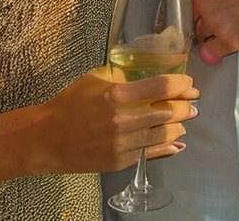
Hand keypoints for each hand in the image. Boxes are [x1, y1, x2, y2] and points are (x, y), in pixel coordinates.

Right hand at [29, 68, 198, 174]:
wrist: (45, 139)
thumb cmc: (68, 105)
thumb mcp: (95, 79)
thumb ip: (122, 78)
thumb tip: (147, 77)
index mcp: (117, 95)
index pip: (163, 87)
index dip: (182, 84)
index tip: (189, 83)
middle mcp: (123, 120)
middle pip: (170, 111)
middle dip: (187, 105)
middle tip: (193, 101)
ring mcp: (123, 144)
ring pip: (165, 134)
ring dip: (180, 125)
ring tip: (186, 120)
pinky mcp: (120, 161)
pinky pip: (152, 153)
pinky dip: (168, 146)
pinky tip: (177, 142)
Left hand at [171, 0, 238, 65]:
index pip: (188, 12)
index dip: (198, 12)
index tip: (208, 11)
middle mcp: (206, 12)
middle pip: (196, 28)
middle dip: (206, 25)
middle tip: (221, 18)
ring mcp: (220, 28)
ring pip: (205, 42)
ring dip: (213, 38)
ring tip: (227, 28)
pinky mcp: (235, 40)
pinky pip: (217, 54)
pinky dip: (220, 49)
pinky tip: (231, 37)